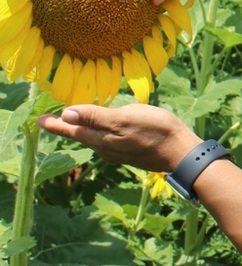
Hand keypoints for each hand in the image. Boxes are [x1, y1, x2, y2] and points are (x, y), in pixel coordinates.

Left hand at [38, 104, 201, 171]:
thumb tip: (66, 114)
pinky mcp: (131, 151)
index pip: (72, 129)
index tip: (38, 120)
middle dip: (67, 127)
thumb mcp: (123, 119)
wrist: (180, 151)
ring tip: (74, 123)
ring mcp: (118, 151)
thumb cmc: (154, 130)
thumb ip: (95, 116)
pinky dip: (99, 133)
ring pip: (94, 139)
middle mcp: (105, 147)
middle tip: (51, 121)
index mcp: (101, 138)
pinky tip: (104, 130)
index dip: (56, 124)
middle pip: (81, 135)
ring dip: (82, 130)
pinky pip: (107, 141)